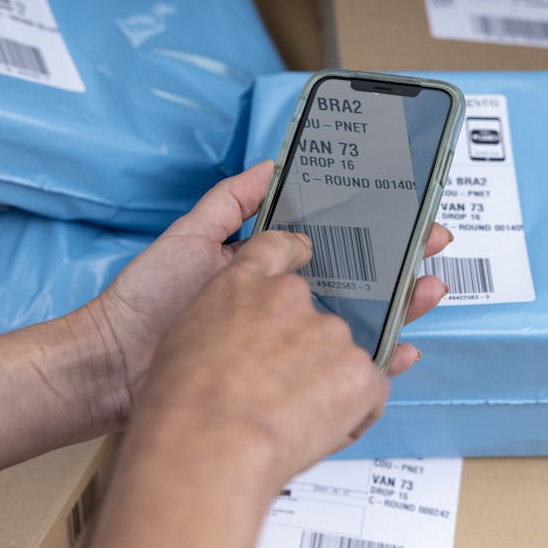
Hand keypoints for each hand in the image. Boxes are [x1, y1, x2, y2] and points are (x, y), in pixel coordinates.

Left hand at [68, 161, 452, 429]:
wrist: (115, 367)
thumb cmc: (148, 300)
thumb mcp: (190, 237)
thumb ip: (231, 202)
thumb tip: (272, 165)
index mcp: (264, 266)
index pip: (329, 242)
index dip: (367, 227)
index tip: (402, 209)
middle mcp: (282, 303)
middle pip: (355, 280)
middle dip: (398, 261)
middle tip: (433, 243)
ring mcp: (285, 343)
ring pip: (357, 322)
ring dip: (398, 305)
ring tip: (429, 288)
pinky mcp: (284, 381)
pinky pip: (340, 370)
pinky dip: (376, 360)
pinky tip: (400, 347)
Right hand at [130, 230, 388, 480]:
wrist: (207, 446)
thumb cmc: (181, 405)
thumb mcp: (183, 340)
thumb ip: (223, 324)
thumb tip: (242, 339)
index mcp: (242, 284)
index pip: (277, 248)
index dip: (294, 255)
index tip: (304, 259)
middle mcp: (291, 298)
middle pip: (314, 314)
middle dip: (307, 349)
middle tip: (280, 389)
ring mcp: (330, 333)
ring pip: (341, 356)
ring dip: (327, 382)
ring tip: (291, 418)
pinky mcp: (359, 371)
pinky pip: (368, 390)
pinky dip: (354, 411)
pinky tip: (317, 430)